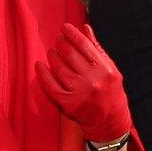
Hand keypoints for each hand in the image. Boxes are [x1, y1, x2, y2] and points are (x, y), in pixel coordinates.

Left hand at [35, 24, 131, 142]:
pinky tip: (40, 65)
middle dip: (61, 43)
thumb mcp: (110, 69)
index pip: (85, 46)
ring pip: (59, 69)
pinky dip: (43, 74)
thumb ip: (97, 49)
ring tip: (52, 51)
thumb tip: (85, 28)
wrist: (111, 123)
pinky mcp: (68, 104)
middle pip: (70, 55)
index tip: (64, 27)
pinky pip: (51, 86)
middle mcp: (93, 81)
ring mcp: (79, 93)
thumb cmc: (111, 92)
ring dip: (53, 56)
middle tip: (57, 39)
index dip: (72, 34)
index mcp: (105, 70)